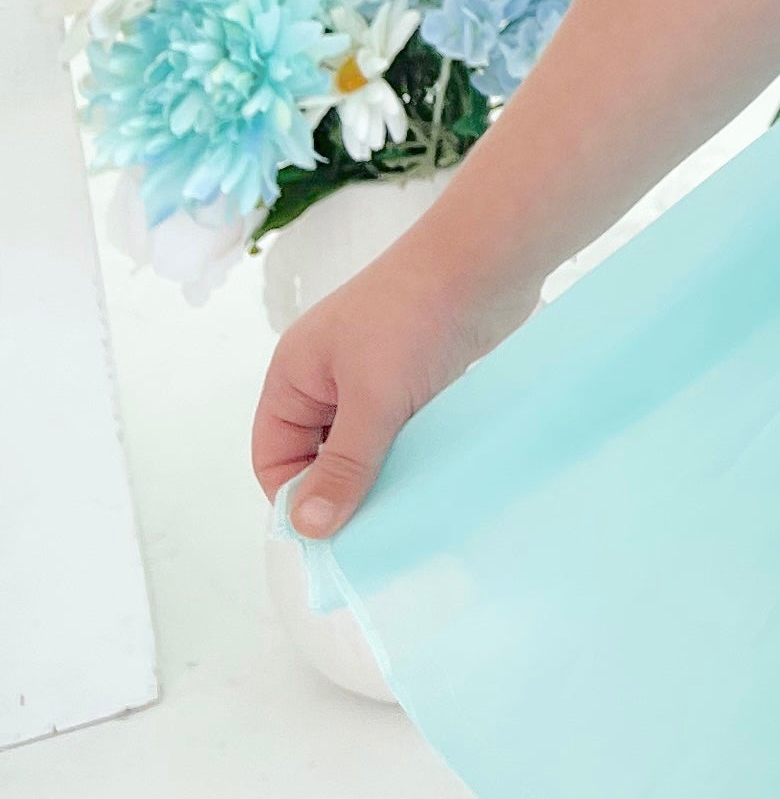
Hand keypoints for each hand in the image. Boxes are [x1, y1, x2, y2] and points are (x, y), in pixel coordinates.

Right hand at [250, 234, 538, 539]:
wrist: (488, 259)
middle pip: (317, 455)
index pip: (273, 456)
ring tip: (407, 508)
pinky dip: (413, 454)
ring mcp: (375, 375)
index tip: (332, 538)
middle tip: (375, 532)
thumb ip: (343, 466)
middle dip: (341, 491)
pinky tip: (433, 478)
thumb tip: (308, 528)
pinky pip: (402, 431)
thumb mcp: (373, 399)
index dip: (294, 498)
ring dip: (382, 475)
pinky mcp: (418, 376)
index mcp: (295, 375)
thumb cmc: (416, 318)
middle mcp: (327, 376)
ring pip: (365, 446)